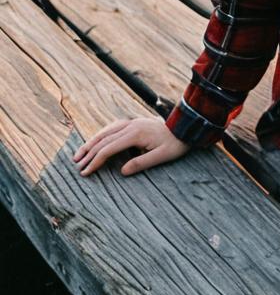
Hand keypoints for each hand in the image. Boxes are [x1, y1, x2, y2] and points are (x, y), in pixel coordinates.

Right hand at [72, 117, 191, 176]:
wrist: (186, 128)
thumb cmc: (176, 144)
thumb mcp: (162, 156)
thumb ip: (142, 163)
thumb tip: (122, 172)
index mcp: (136, 134)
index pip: (109, 148)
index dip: (95, 161)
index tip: (86, 172)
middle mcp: (131, 125)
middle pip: (103, 139)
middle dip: (89, 153)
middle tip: (78, 166)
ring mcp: (132, 122)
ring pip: (105, 131)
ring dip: (91, 143)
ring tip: (79, 154)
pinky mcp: (134, 122)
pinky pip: (112, 128)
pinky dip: (101, 135)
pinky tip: (95, 142)